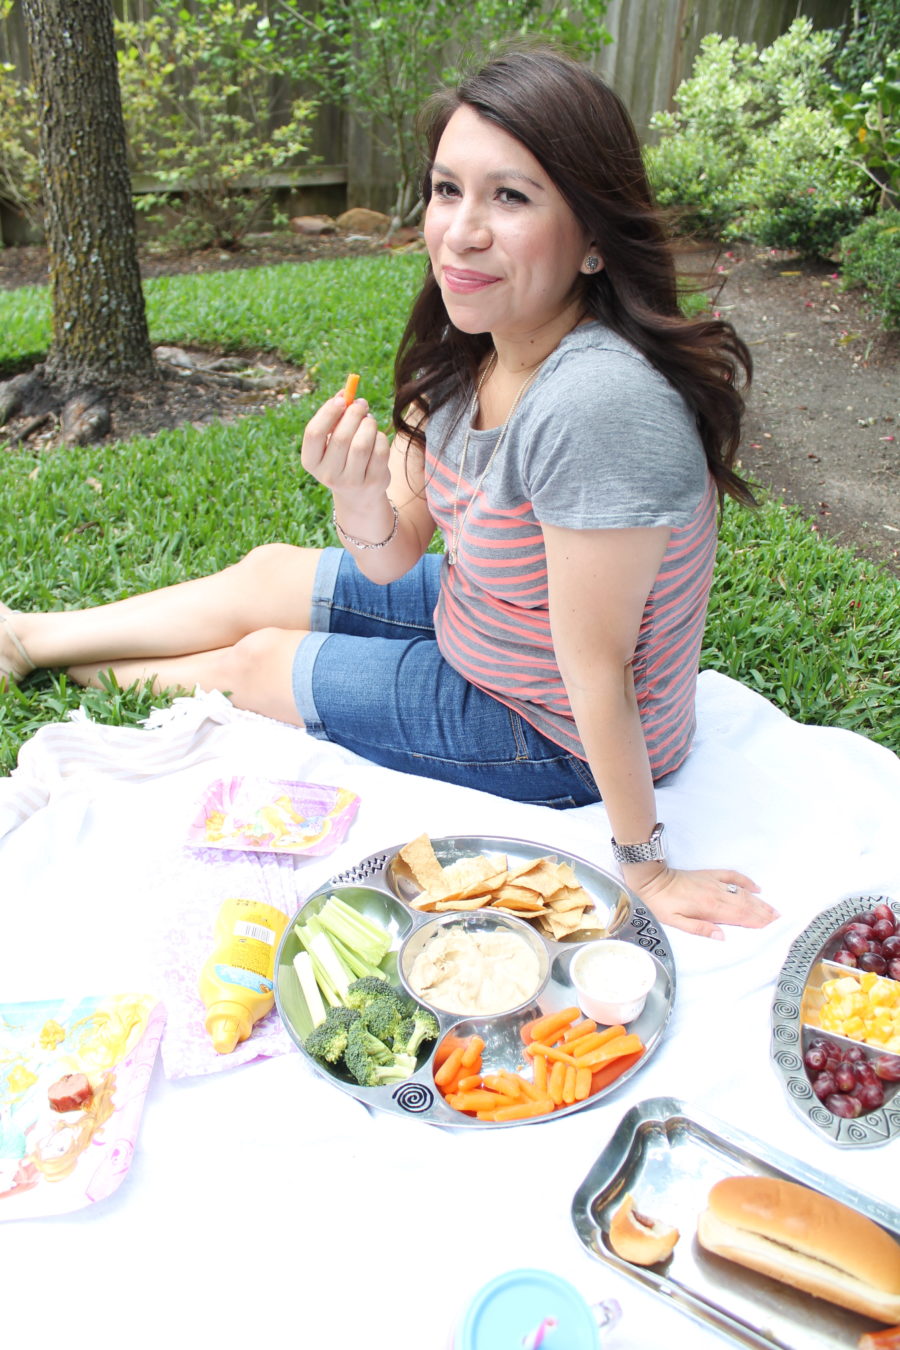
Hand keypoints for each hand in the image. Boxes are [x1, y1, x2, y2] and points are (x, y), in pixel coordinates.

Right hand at [300, 390, 390, 501]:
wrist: (358, 493)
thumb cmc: (342, 455)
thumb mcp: (332, 438)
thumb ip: (336, 415)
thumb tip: (345, 392)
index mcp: (311, 461)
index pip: (314, 433)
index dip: (327, 413)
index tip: (341, 399)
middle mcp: (328, 475)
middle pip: (341, 437)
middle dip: (354, 414)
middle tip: (361, 404)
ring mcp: (351, 482)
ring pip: (362, 444)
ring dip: (368, 424)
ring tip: (369, 420)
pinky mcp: (373, 483)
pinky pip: (379, 451)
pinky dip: (380, 437)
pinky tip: (376, 437)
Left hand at [626, 865, 777, 939]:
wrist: (652, 880)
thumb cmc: (662, 904)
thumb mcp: (675, 922)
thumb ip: (699, 928)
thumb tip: (722, 937)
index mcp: (709, 908)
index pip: (739, 916)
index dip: (757, 922)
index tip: (773, 927)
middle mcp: (716, 893)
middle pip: (745, 904)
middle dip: (764, 913)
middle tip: (781, 920)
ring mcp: (714, 882)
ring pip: (742, 892)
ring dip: (759, 901)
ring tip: (774, 910)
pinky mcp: (710, 875)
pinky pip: (732, 876)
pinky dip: (746, 881)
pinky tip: (756, 888)